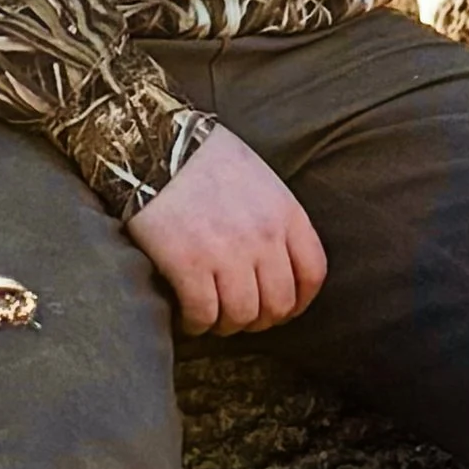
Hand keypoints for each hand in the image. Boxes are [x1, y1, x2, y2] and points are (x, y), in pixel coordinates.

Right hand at [127, 125, 327, 335]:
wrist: (155, 144)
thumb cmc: (204, 158)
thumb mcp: (259, 178)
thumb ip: (275, 217)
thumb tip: (276, 262)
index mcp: (285, 213)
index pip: (313, 273)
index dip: (299, 301)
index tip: (283, 309)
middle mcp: (263, 236)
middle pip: (278, 304)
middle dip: (260, 319)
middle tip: (241, 316)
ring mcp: (227, 252)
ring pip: (242, 316)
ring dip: (227, 325)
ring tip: (213, 317)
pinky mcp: (188, 264)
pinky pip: (203, 314)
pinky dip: (196, 324)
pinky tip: (188, 316)